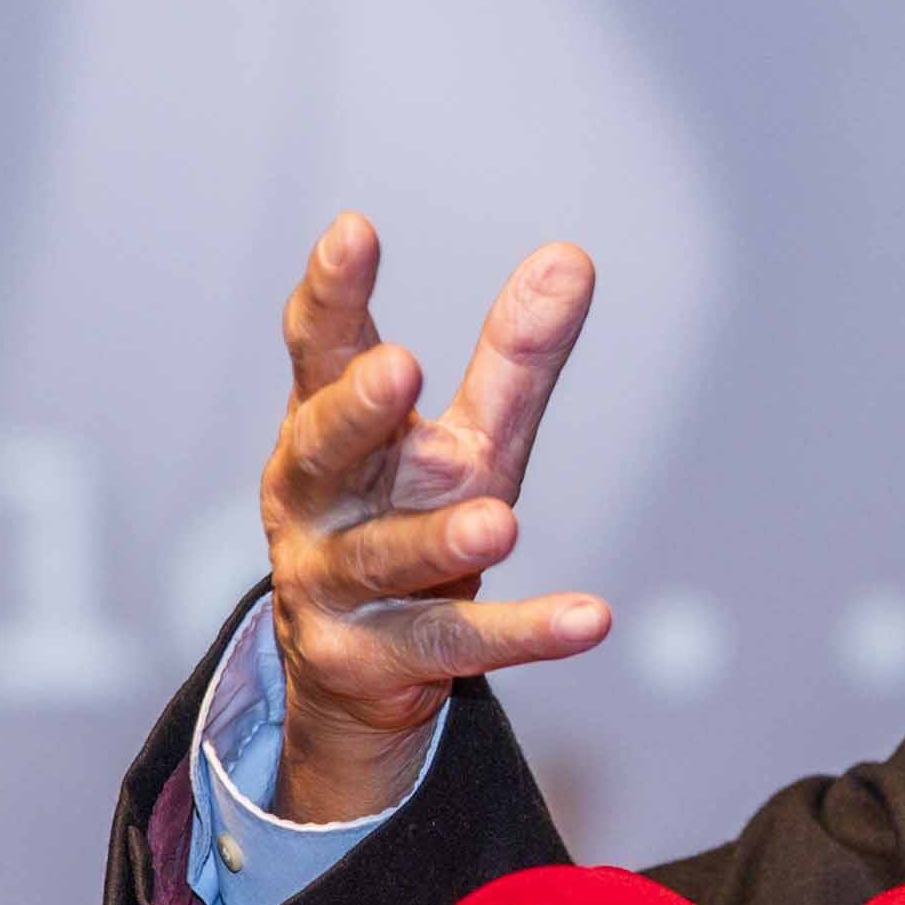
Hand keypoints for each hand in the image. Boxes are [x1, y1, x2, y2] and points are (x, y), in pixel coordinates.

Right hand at [257, 212, 607, 822]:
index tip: (353, 233)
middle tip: (398, 366)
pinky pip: (451, 647)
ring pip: (382, 559)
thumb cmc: (408, 519)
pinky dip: (522, 634)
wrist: (354, 671)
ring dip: (438, 540)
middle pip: (322, 450)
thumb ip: (512, 359)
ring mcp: (333, 587)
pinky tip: (588, 618)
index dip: (330, 294)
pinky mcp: (372, 663)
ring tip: (499, 524)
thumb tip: (572, 256)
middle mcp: (316, 503)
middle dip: (356, 410)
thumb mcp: (467, 439)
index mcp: (328, 429)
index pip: (319, 352)